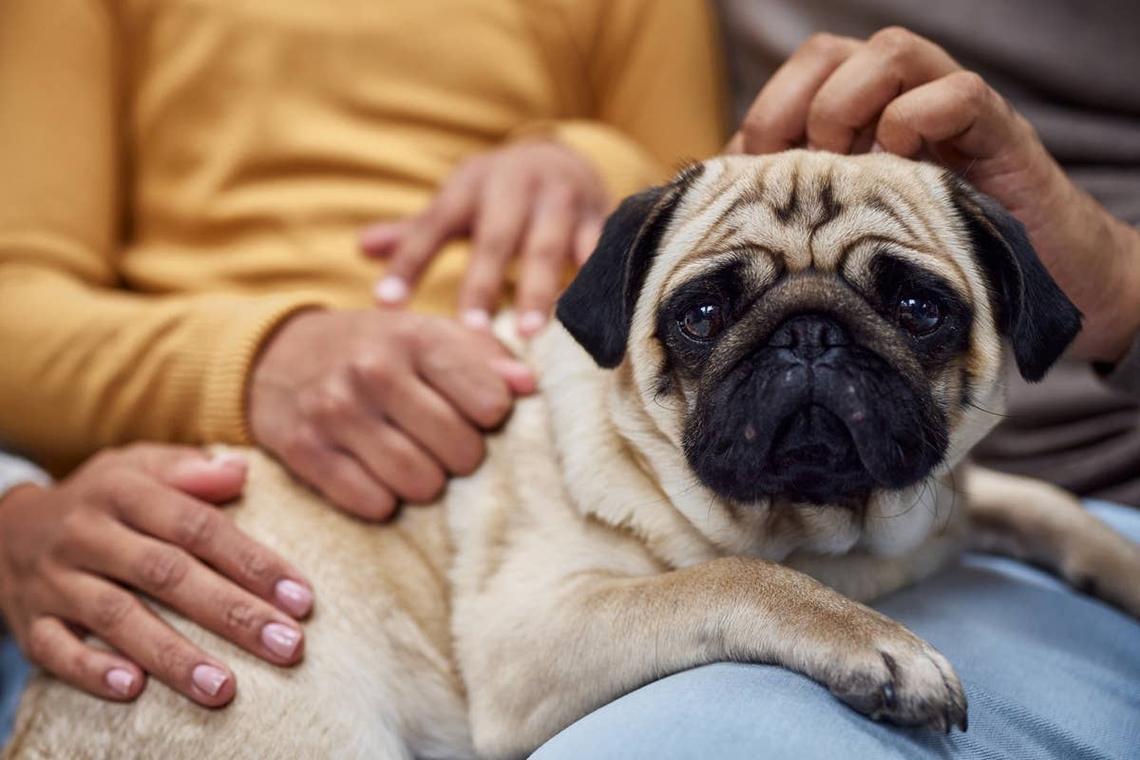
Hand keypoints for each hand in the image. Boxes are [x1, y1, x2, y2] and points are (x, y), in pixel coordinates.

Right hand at [0, 445, 313, 706]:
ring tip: (224, 688)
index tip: (301, 598)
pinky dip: (92, 670)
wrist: (4, 529)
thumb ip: (190, 470)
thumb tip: (240, 472)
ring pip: (117, 617)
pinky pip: (56, 649)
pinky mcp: (30, 622)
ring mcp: (56, 580)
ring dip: (173, 655)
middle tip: (287, 645)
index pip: (199, 527)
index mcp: (125, 492)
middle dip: (232, 613)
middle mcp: (89, 534)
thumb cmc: (102, 499)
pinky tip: (133, 690)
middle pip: (168, 574)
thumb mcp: (139, 467)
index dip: (252, 562)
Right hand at [249, 309, 535, 519]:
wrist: (278, 353)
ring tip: (415, 461)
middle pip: (461, 452)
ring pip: (420, 484)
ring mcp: (336, 412)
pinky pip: (372, 504)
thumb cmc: (376, 348)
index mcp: (417, 337)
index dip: (492, 417)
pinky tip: (378, 475)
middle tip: (446, 446)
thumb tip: (529, 386)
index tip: (477, 413)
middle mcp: (375, 371)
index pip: (492, 402)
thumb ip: (486, 356)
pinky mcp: (304, 451)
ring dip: (426, 483)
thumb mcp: (430, 334)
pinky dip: (384, 500)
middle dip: (462, 457)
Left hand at [361, 139, 609, 336]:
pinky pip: (599, 251)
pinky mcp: (599, 215)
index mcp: (471, 185)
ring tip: (532, 333)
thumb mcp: (457, 202)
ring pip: (549, 247)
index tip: (385, 304)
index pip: (434, 224)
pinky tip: (592, 317)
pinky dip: (597, 280)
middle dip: (483, 283)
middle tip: (469, 332)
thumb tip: (362, 247)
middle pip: (496, 238)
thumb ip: (416, 232)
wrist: (565, 157)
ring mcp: (560, 199)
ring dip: (541, 289)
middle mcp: (515, 186)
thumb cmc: (497, 195)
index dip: (410, 262)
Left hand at [731, 27, 1139, 361]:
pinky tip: (903, 160)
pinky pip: (962, 93)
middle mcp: (897, 105)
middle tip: (793, 167)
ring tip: (846, 160)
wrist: (1032, 288)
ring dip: (851, 101)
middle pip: (833, 53)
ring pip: (894, 51)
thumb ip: (789, 207)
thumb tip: (718, 194)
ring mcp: (949, 116)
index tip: (751, 174)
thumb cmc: (926, 258)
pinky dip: (922, 116)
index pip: (799, 76)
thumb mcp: (844, 233)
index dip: (767, 112)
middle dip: (797, 101)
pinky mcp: (1000, 139)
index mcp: (856, 122)